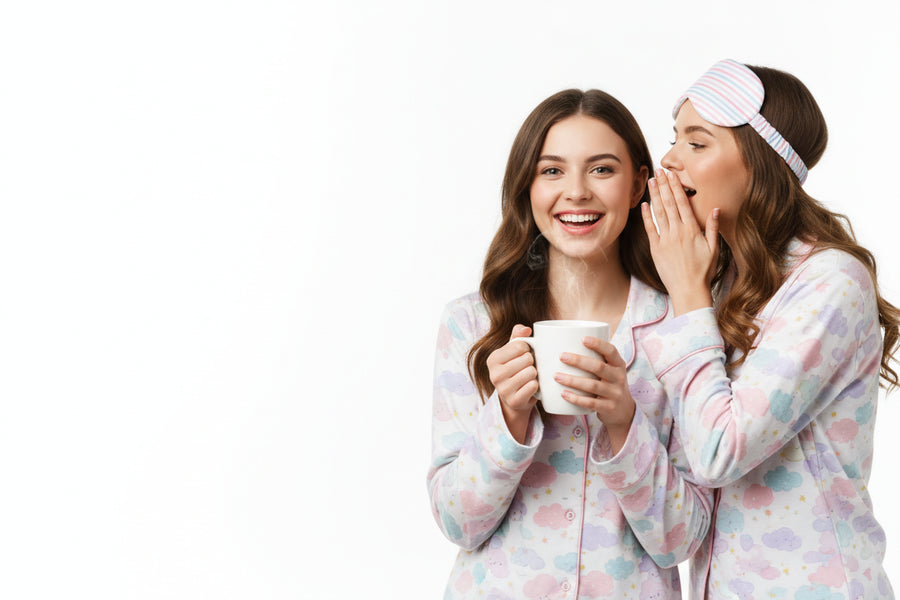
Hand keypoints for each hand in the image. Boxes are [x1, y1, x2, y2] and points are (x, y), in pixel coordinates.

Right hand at [487, 325, 537, 441]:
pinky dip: (536, 386)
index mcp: (493, 359)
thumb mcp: (512, 352)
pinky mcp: (514, 401)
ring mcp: (503, 389)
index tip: (523, 356)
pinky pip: (533, 386)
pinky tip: (530, 388)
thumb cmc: (515, 369)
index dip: (527, 349)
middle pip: (527, 359)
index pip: (520, 345)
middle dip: (532, 362)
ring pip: (531, 372)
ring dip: (535, 374)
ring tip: (529, 377)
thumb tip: (526, 329)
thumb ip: (518, 336)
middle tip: (527, 368)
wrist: (513, 398)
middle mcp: (494, 374)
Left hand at [555, 337, 634, 452]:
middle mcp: (619, 378)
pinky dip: (575, 398)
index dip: (598, 344)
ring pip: (592, 385)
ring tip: (556, 376)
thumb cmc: (609, 384)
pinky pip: (590, 403)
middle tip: (561, 356)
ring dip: (572, 380)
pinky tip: (563, 394)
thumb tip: (566, 344)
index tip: (583, 339)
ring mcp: (614, 393)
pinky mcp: (608, 407)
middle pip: (598, 367)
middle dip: (578, 361)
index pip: (611, 351)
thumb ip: (596, 360)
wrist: (624, 411)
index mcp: (619, 365)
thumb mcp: (610, 370)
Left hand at [642, 169, 718, 315]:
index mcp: (692, 230)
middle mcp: (678, 232)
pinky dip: (646, 216)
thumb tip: (715, 209)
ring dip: (655, 195)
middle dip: (663, 185)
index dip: (676, 187)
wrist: (689, 290)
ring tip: (651, 181)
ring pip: (659, 213)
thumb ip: (712, 227)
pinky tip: (644, 204)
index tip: (672, 174)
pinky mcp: (656, 249)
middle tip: (658, 170)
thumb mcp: (714, 248)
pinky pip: (650, 229)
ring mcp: (665, 240)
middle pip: (669, 203)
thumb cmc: (703, 271)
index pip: (683, 203)